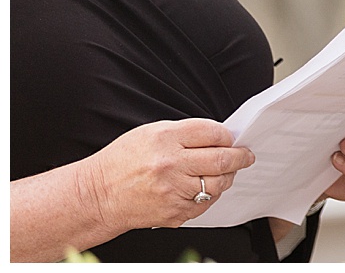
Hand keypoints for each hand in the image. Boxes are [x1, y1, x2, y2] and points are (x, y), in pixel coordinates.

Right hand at [82, 118, 254, 232]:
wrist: (97, 196)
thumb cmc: (122, 162)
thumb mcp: (151, 133)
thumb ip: (186, 133)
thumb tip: (218, 136)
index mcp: (165, 139)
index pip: (213, 133)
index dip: (228, 136)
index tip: (232, 138)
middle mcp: (171, 165)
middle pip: (222, 159)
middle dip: (241, 156)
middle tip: (246, 155)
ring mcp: (173, 191)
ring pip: (218, 184)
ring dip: (228, 177)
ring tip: (227, 172)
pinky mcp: (173, 212)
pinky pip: (204, 204)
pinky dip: (210, 195)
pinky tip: (205, 188)